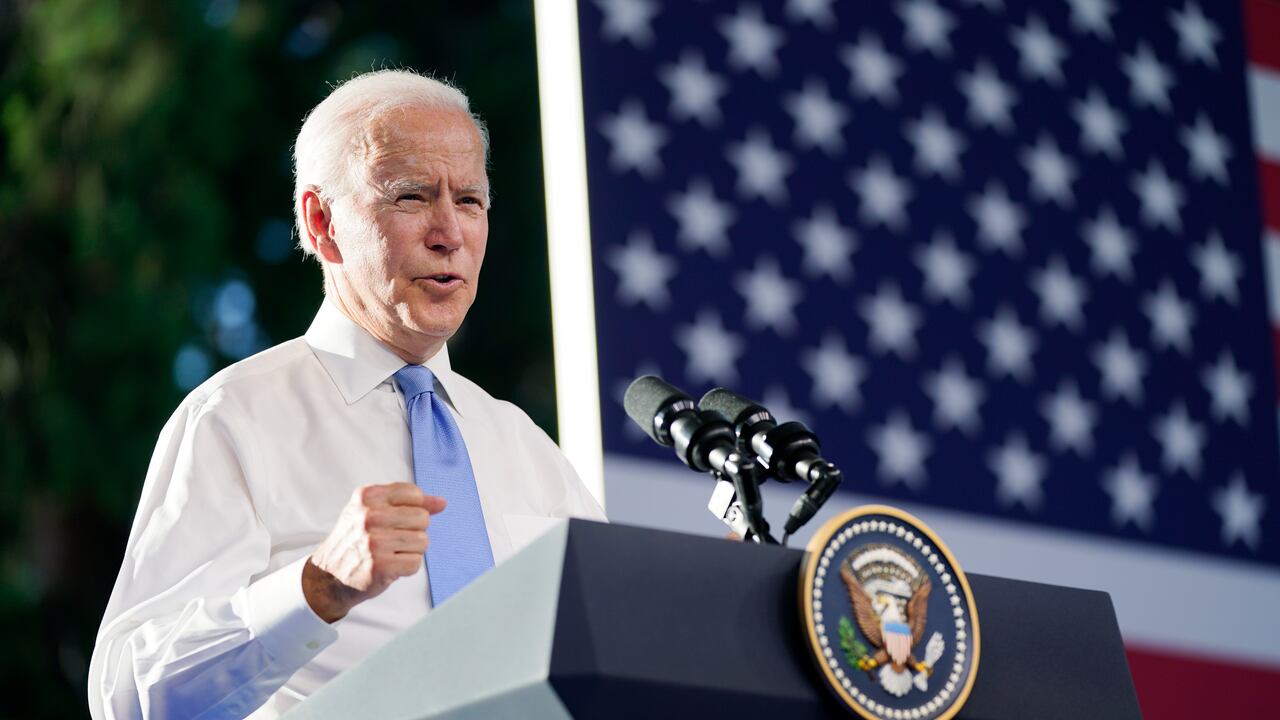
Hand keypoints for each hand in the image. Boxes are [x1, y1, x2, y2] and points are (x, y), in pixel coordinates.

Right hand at [302, 483, 446, 622]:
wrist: (328, 575)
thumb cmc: (356, 540)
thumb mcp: (374, 511)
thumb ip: (409, 504)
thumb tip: (442, 503)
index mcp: (367, 496)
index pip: (414, 494)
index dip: (413, 509)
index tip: (396, 520)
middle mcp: (369, 516)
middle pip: (422, 518)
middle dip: (414, 531)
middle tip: (392, 540)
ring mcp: (374, 541)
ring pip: (423, 541)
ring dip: (411, 551)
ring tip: (391, 553)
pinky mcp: (380, 566)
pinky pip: (416, 563)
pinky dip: (407, 568)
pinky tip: (390, 566)